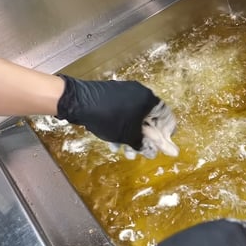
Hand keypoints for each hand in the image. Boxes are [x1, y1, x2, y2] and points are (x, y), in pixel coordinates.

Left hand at [56, 75, 172, 153]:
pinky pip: (123, 113)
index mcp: (149, 99)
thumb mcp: (129, 135)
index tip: (161, 146)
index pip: (166, 116)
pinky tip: (114, 142)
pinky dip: (122, 127)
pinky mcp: (112, 95)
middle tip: (141, 152)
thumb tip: (166, 152)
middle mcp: (140, 93)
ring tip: (125, 151)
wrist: (78, 102)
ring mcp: (125, 92)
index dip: (166, 133)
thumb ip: (147, 144)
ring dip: (132, 136)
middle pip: (149, 118)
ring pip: (134, 118)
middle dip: (145, 138)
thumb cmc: (109, 118)